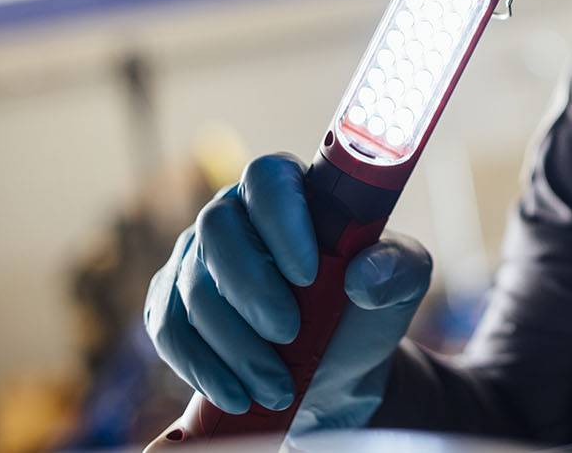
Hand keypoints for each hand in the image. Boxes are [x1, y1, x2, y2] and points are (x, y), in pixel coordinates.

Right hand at [144, 153, 431, 431]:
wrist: (336, 370)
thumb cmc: (366, 309)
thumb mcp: (403, 284)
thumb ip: (399, 267)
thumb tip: (366, 273)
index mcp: (290, 190)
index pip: (268, 178)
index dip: (281, 220)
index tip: (309, 274)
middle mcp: (235, 214)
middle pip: (218, 230)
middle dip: (252, 289)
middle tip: (289, 334)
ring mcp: (196, 258)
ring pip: (193, 287)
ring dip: (234, 343)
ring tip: (276, 384)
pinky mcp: (171, 304)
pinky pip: (168, 329)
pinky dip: (202, 366)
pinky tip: (236, 393)